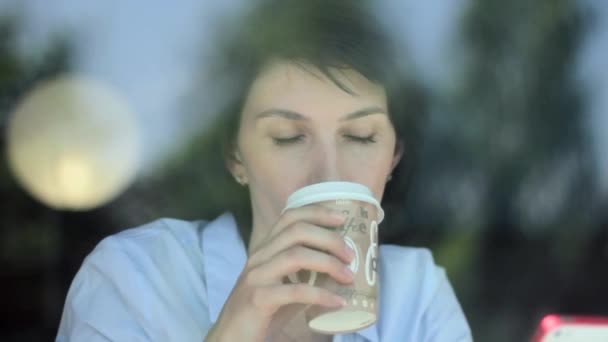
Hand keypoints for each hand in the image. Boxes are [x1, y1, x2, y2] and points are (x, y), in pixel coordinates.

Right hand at [205, 205, 354, 341]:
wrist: (230, 337)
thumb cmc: (261, 312)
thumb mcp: (283, 286)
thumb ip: (305, 275)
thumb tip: (342, 270)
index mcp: (265, 250)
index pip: (289, 217)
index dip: (316, 212)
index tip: (342, 218)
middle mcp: (259, 257)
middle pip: (296, 231)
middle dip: (329, 238)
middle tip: (351, 254)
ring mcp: (257, 277)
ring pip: (296, 256)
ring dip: (328, 263)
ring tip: (348, 276)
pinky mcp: (259, 299)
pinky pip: (295, 291)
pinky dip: (321, 295)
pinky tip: (338, 301)